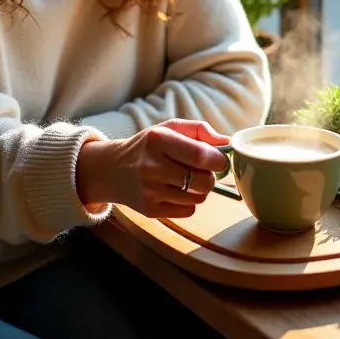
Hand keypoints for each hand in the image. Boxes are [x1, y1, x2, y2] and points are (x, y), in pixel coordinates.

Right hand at [76, 119, 229, 218]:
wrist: (112, 169)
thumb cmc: (148, 145)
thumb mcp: (169, 128)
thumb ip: (200, 130)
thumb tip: (227, 142)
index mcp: (158, 139)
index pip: (201, 155)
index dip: (218, 159)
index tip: (219, 159)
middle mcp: (152, 166)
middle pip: (203, 180)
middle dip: (211, 176)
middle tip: (203, 170)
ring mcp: (150, 191)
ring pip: (199, 197)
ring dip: (200, 189)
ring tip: (187, 179)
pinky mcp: (150, 210)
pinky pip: (188, 210)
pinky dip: (189, 201)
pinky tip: (176, 190)